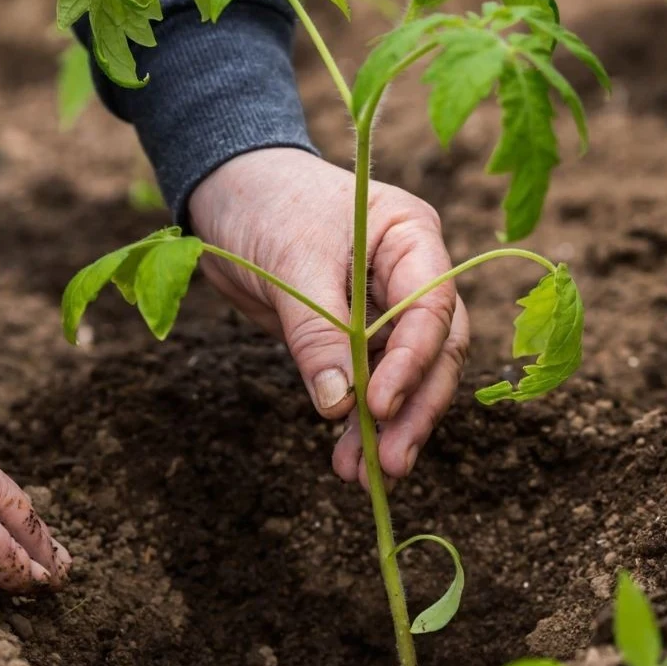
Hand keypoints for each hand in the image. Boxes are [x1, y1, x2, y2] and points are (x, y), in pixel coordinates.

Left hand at [189, 149, 469, 486]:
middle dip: (415, 408)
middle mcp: (415, 274)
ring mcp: (391, 307)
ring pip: (411, 376)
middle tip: (390, 461)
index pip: (433, 306)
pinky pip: (372, 383)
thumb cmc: (266, 203)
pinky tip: (348, 457)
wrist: (229, 191)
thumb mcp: (291, 262)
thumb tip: (340, 405)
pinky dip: (361, 421)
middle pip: (437, 350)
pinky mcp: (360, 335)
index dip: (413, 360)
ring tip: (364, 474)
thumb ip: (318, 332)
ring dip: (390, 426)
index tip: (379, 405)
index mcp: (413, 236)